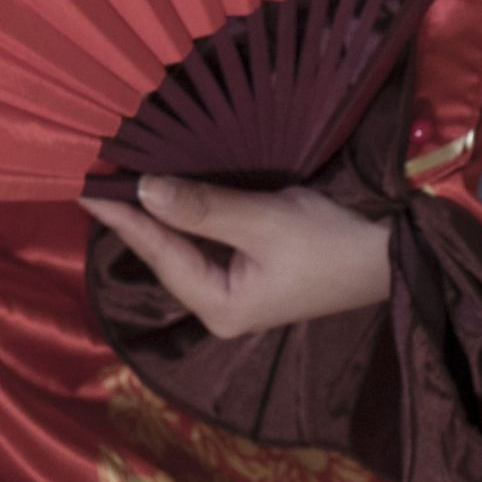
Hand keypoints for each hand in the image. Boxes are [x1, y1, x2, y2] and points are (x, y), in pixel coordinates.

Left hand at [101, 176, 392, 338]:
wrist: (397, 251)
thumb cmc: (332, 242)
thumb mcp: (264, 222)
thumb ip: (202, 207)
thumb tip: (144, 190)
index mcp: (220, 306)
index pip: (158, 253)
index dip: (121, 217)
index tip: (84, 186)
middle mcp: (222, 304)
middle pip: (166, 253)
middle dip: (136, 215)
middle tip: (97, 174)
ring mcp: (239, 287)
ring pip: (185, 245)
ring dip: (159, 211)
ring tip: (121, 176)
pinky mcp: (255, 267)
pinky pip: (207, 238)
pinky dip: (186, 212)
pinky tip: (168, 187)